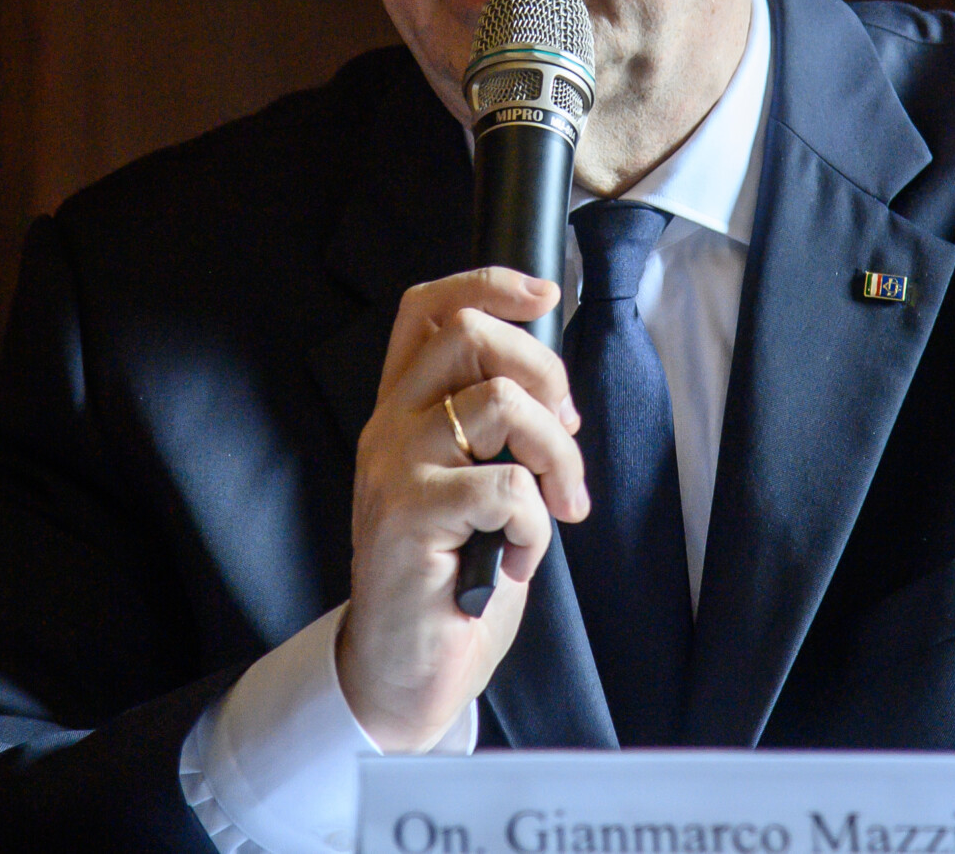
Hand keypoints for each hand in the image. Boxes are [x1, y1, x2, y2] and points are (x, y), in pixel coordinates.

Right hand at [335, 267, 588, 751]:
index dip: (489, 282)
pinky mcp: (410, 515)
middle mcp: (388, 428)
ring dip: (556, 454)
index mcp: (401, 411)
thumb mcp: (467, 484)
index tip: (545, 294)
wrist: (403, 671)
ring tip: (557, 507)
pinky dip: (536, 526)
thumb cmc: (447, 580)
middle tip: (566, 434)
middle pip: (471, 334)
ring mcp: (394, 468)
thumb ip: (490, 428)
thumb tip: (551, 387)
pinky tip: (516, 560)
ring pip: (501, 402)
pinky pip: (508, 487)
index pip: (426, 309)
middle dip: (547, 373)